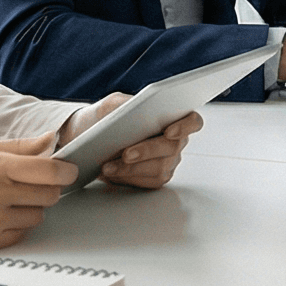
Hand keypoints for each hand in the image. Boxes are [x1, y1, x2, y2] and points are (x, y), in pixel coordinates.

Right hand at [0, 130, 76, 250]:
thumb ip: (18, 147)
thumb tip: (51, 139)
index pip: (49, 170)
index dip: (65, 170)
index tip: (69, 171)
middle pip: (50, 194)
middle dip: (48, 189)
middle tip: (35, 184)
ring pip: (38, 215)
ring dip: (31, 208)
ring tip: (9, 200)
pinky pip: (21, 233)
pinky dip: (16, 225)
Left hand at [57, 93, 199, 189]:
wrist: (92, 138)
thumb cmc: (107, 117)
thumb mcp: (113, 104)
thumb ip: (125, 103)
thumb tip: (133, 108)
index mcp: (172, 117)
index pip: (193, 121)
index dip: (186, 126)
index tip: (168, 131)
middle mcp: (175, 141)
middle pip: (173, 147)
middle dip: (148, 151)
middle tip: (126, 154)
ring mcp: (168, 161)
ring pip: (160, 168)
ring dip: (132, 168)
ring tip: (109, 166)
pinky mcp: (156, 178)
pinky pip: (149, 182)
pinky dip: (129, 178)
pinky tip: (113, 173)